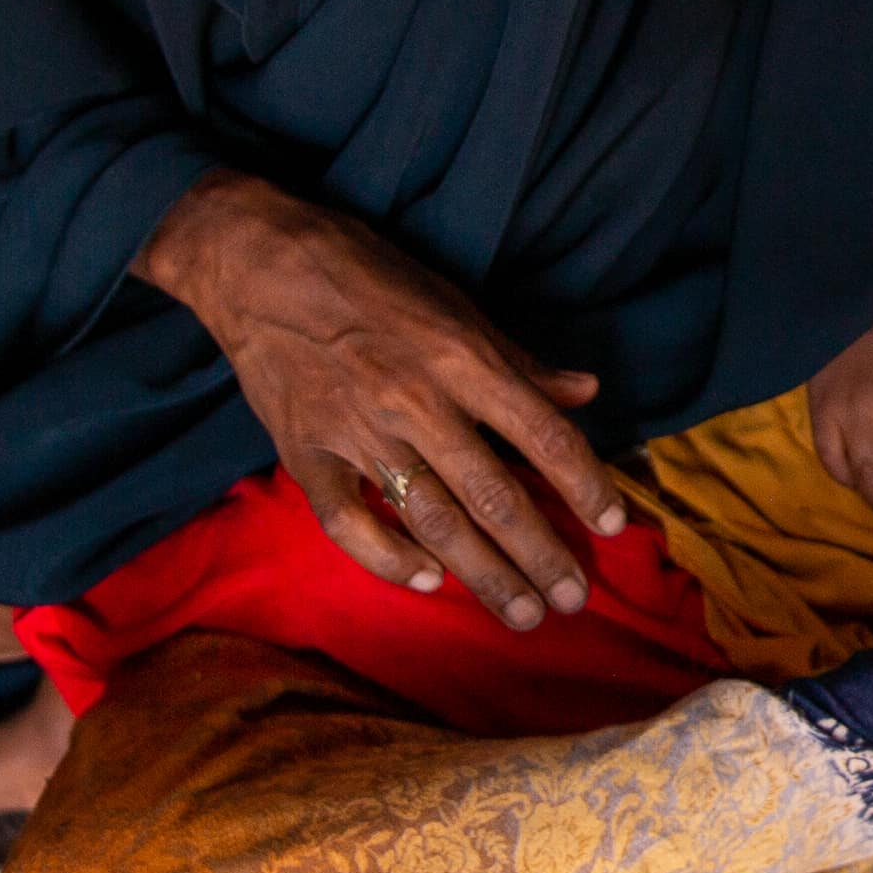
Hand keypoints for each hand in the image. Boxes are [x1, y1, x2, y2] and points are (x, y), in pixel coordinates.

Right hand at [145, 170, 636, 630]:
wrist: (258, 260)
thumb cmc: (367, 274)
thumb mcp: (453, 302)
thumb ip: (518, 361)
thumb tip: (586, 394)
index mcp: (461, 356)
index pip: (542, 434)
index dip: (585, 484)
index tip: (614, 526)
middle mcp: (415, 399)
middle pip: (493, 493)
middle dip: (540, 554)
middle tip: (573, 600)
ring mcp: (356, 431)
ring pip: (431, 518)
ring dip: (483, 573)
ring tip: (521, 612)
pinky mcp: (304, 451)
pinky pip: (349, 521)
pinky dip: (387, 558)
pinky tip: (426, 581)